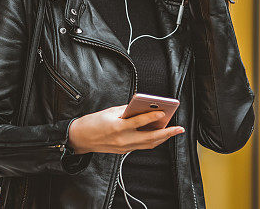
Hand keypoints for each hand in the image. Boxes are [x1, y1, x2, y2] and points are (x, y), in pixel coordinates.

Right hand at [67, 105, 184, 153]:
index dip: (152, 117)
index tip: (164, 112)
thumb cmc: (93, 122)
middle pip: (149, 138)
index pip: (138, 122)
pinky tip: (158, 135)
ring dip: (162, 138)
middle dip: (166, 133)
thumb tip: (143, 108)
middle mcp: (122, 140)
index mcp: (117, 127)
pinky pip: (142, 146)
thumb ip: (127, 110)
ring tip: (172, 131)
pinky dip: (152, 140)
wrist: (80, 138)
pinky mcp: (123, 151)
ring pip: (148, 144)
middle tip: (179, 129)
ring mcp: (123, 148)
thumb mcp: (110, 112)